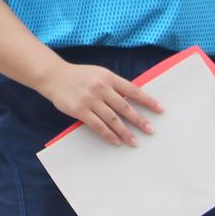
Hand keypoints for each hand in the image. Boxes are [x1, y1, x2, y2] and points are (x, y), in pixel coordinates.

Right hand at [38, 62, 163, 146]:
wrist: (54, 76)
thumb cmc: (79, 76)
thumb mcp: (99, 74)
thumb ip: (113, 85)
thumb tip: (131, 99)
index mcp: (108, 77)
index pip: (132, 90)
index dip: (147, 100)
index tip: (160, 109)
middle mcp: (101, 88)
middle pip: (125, 107)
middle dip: (139, 120)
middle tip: (151, 131)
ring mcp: (90, 100)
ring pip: (112, 119)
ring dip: (125, 132)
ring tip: (135, 141)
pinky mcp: (80, 110)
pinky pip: (97, 125)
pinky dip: (108, 134)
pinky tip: (116, 141)